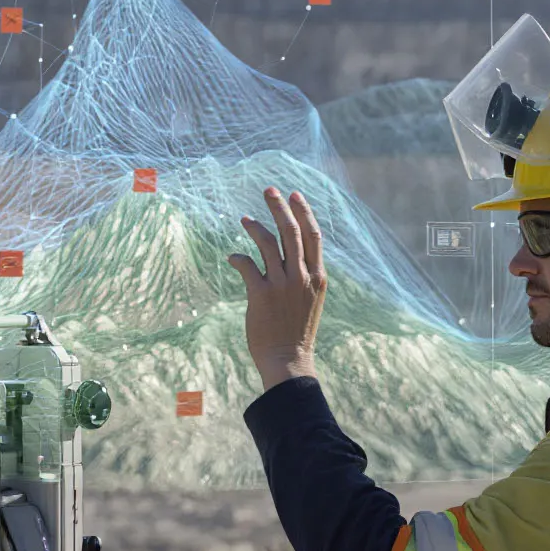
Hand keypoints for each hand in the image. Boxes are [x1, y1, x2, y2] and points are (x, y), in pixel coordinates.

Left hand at [228, 187, 326, 390]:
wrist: (289, 360)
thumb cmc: (297, 331)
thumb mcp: (311, 300)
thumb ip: (305, 276)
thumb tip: (293, 255)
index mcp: (317, 277)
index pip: (314, 235)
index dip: (304, 211)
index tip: (294, 195)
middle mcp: (301, 277)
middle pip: (291, 231)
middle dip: (279, 207)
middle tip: (268, 190)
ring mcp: (281, 285)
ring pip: (268, 243)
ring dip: (255, 227)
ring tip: (245, 219)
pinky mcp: (261, 295)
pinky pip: (247, 264)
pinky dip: (238, 257)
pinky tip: (232, 257)